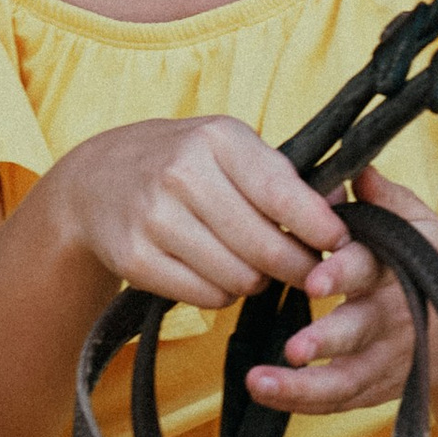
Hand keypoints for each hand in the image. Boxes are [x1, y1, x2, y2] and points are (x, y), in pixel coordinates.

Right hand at [53, 114, 350, 315]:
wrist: (96, 181)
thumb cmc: (182, 162)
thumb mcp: (229, 147)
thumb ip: (282, 177)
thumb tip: (340, 207)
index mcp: (216, 139)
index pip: (283, 194)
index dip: (320, 227)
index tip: (341, 244)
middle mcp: (183, 174)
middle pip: (265, 247)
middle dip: (297, 267)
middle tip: (307, 270)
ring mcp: (154, 217)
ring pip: (239, 279)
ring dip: (257, 281)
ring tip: (253, 265)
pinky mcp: (135, 258)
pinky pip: (207, 297)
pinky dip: (222, 294)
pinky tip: (216, 272)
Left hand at [243, 168, 437, 418]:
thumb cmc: (435, 262)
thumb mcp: (420, 223)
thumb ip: (385, 197)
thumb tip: (355, 167)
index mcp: (397, 270)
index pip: (369, 268)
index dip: (342, 272)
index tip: (313, 280)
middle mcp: (392, 319)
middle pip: (359, 331)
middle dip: (328, 339)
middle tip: (294, 348)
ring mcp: (385, 360)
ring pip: (345, 379)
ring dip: (301, 385)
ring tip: (258, 381)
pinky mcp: (376, 388)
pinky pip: (337, 402)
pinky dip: (301, 402)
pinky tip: (264, 394)